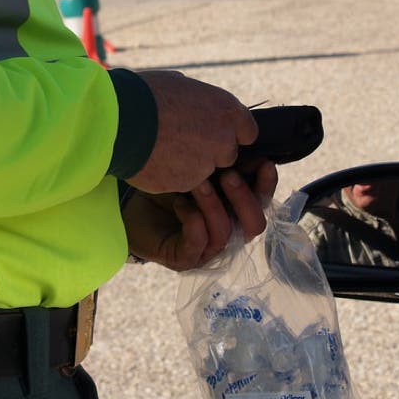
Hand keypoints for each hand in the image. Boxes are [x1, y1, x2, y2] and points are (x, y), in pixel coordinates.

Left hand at [122, 161, 277, 270]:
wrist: (130, 204)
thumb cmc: (167, 184)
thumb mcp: (199, 168)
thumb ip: (224, 162)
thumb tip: (246, 141)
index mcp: (235, 211)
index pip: (262, 203)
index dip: (267, 185)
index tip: (264, 162)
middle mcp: (227, 233)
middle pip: (255, 225)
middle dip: (244, 198)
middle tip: (227, 174)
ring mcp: (206, 250)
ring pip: (225, 234)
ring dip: (213, 205)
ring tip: (197, 183)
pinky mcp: (184, 258)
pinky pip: (198, 243)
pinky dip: (192, 220)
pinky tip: (179, 203)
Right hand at [127, 71, 257, 193]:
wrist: (119, 121)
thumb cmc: (145, 94)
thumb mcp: (179, 84)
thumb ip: (198, 100)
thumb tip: (196, 103)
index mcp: (227, 110)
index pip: (247, 131)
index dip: (229, 132)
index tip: (213, 132)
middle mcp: (223, 139)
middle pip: (227, 154)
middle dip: (209, 151)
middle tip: (181, 141)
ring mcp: (206, 165)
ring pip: (203, 171)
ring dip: (188, 164)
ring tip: (161, 148)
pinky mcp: (186, 183)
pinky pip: (183, 181)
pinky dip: (171, 175)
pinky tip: (153, 160)